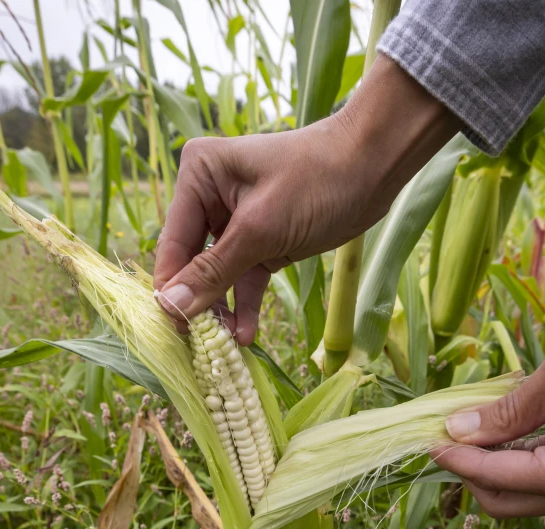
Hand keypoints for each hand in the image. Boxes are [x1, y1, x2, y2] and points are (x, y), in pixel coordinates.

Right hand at [153, 57, 457, 343]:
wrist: (375, 167)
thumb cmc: (317, 182)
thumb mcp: (260, 230)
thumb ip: (213, 271)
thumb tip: (169, 307)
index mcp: (197, 176)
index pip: (172, 243)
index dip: (171, 288)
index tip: (172, 331)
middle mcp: (209, 196)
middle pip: (191, 262)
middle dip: (197, 302)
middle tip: (199, 347)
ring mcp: (235, 220)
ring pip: (217, 275)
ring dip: (221, 309)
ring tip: (223, 346)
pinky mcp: (261, 240)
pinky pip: (243, 277)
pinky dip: (244, 304)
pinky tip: (245, 335)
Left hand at [432, 257, 544, 517]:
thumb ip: (513, 406)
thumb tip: (460, 431)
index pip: (492, 479)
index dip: (450, 457)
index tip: (419, 432)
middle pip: (506, 502)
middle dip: (470, 470)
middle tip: (447, 422)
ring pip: (534, 494)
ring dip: (502, 464)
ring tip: (484, 412)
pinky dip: (534, 457)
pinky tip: (526, 417)